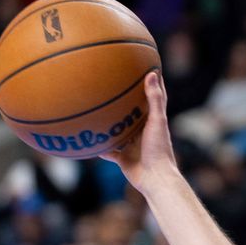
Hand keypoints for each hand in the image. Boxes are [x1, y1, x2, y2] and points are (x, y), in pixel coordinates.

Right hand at [102, 71, 176, 194]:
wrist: (154, 178)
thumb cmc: (159, 149)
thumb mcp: (156, 121)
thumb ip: (154, 99)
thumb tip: (152, 73)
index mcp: (154, 121)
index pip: (154, 97)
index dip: (151, 82)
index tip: (145, 66)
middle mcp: (144, 132)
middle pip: (134, 114)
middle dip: (126, 102)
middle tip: (113, 86)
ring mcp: (133, 146)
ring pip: (119, 132)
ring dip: (110, 124)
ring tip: (95, 111)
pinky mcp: (124, 159)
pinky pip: (108, 151)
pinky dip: (99, 146)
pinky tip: (86, 139)